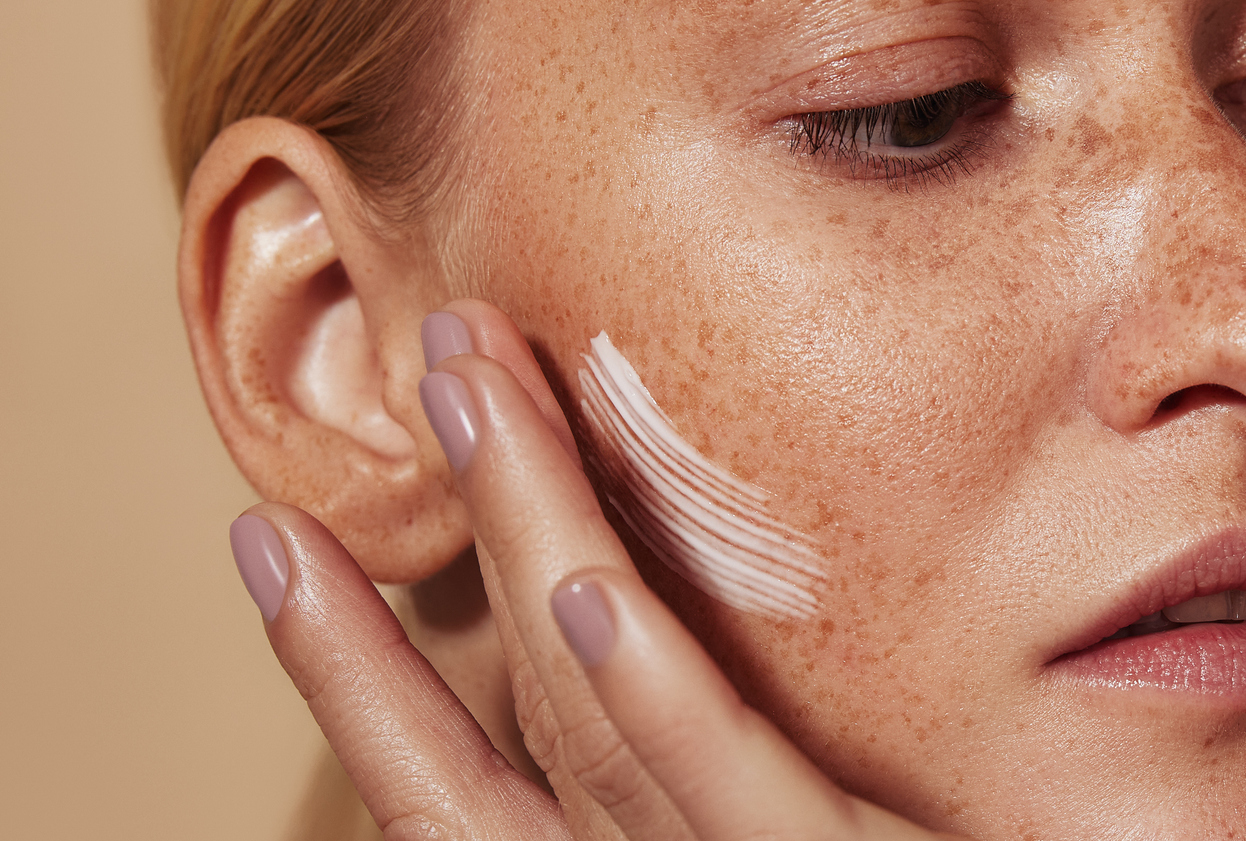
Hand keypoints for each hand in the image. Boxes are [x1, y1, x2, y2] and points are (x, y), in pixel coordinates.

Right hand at [228, 300, 962, 839]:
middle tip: (437, 358)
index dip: (349, 675)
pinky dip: (657, 706)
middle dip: (471, 527)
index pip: (451, 793)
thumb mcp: (766, 817)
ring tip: (474, 386)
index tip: (278, 543)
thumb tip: (618, 591)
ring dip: (534, 543)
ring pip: (600, 732)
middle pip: (523, 717)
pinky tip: (588, 591)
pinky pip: (749, 803)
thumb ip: (699, 754)